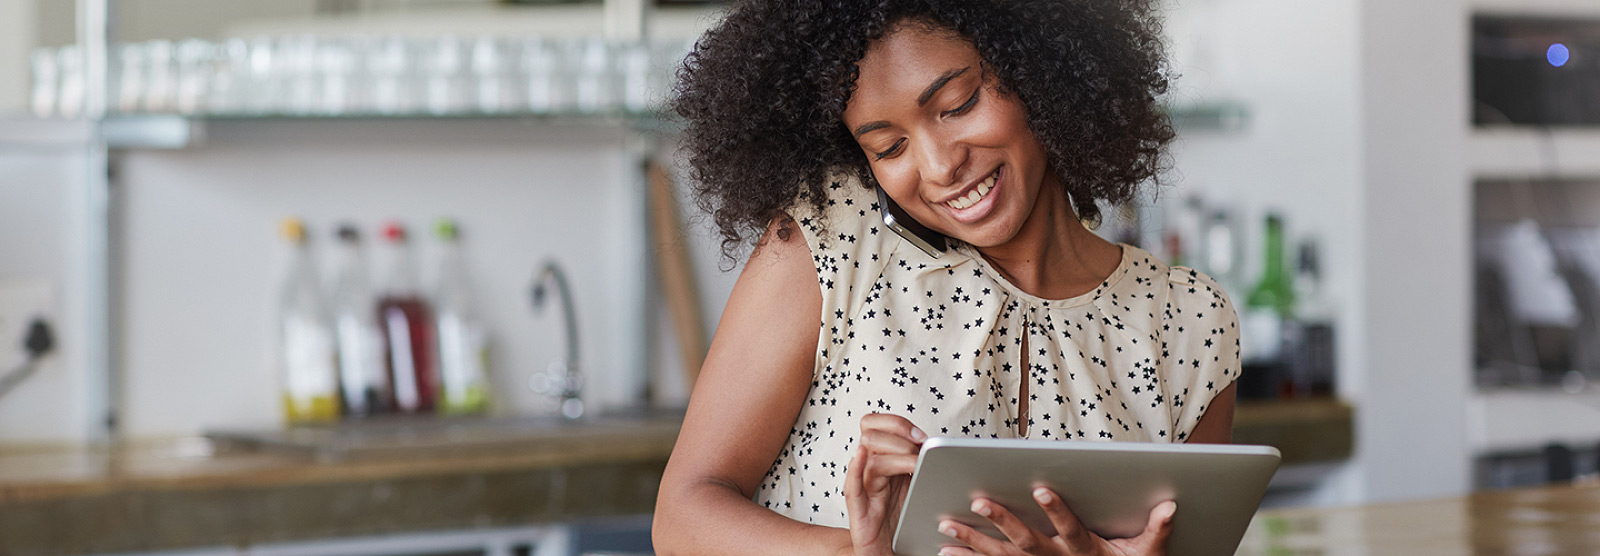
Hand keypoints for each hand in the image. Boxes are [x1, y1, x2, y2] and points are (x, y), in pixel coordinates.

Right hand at [843, 413, 926, 555]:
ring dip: (895, 454)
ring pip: (868, 455)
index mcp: (880, 458)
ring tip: (914, 464)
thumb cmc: (900, 517)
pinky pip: (851, 486)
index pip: (876, 423)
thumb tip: (937, 443)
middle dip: (899, 436)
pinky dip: (855, 469)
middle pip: (870, 433)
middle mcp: (868, 469)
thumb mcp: (914, 483)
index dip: (897, 424)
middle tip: (919, 449)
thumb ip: (919, 462)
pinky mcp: (858, 510)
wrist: (889, 550)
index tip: (921, 436)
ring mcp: (862, 488)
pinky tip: (861, 456)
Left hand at [936, 488, 1175, 555]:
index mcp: (1085, 551)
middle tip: (977, 501)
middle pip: (1027, 542)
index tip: (1042, 489)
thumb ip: (1156, 532)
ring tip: (947, 527)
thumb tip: (1170, 506)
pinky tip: (945, 552)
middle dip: (1002, 521)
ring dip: (973, 542)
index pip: (1071, 529)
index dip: (1058, 511)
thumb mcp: (1146, 555)